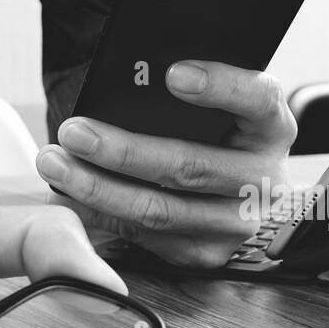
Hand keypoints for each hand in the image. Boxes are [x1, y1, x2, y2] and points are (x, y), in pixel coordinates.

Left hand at [37, 60, 297, 267]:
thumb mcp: (212, 107)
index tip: (172, 74)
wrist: (231, 187)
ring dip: (99, 188)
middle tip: (74, 132)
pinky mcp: (208, 253)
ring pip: (161, 210)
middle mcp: (265, 179)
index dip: (219, 86)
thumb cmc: (211, 132)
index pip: (258, 100)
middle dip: (124, 149)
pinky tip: (69, 197)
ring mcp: (238, 224)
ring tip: (56, 165)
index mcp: (272, 126)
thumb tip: (125, 76)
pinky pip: (146, 239)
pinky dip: (101, 216)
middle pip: (191, 166)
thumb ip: (184, 90)